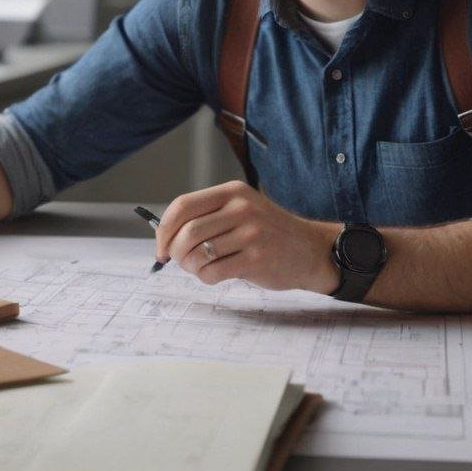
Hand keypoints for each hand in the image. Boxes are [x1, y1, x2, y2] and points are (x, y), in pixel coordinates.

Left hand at [155, 180, 339, 292]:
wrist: (310, 250)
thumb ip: (207, 217)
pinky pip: (214, 272)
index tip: (161, 246)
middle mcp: (241, 208)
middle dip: (175, 252)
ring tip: (200, 268)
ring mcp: (251, 234)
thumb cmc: (266, 233)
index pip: (183, 205)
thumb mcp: (240, 210)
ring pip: (199, 254)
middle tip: (179, 262)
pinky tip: (215, 275)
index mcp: (232, 192)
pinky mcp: (257, 259)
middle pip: (188, 231)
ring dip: (191, 267)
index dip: (164, 229)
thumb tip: (164, 236)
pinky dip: (206, 278)